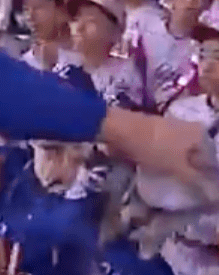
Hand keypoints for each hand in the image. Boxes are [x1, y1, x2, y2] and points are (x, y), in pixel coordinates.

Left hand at [101, 108, 218, 201]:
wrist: (117, 128)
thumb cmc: (152, 147)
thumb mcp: (177, 168)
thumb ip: (197, 182)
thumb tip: (215, 197)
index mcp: (199, 134)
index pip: (211, 161)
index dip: (208, 179)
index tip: (204, 195)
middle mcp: (188, 128)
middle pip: (195, 158)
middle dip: (193, 174)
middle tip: (190, 193)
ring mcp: (169, 129)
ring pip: (179, 155)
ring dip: (177, 170)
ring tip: (175, 186)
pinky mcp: (152, 133)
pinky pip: (164, 152)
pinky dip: (164, 163)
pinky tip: (161, 175)